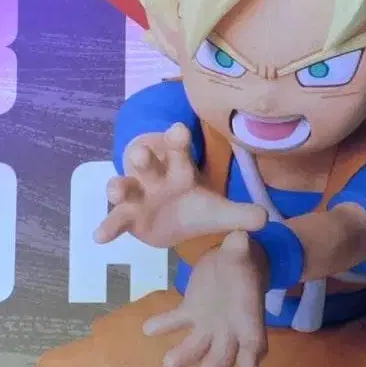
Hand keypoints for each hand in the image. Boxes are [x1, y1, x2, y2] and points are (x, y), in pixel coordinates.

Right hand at [94, 123, 267, 247]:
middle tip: (141, 152)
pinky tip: (100, 237)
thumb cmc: (194, 207)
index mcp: (180, 171)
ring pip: (125, 185)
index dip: (177, 140)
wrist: (175, 225)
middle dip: (143, 157)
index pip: (180, 151)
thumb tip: (265, 220)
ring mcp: (138, 195)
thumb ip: (240, 214)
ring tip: (116, 191)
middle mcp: (155, 178)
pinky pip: (116, 219)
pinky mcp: (127, 216)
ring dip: (118, 186)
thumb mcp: (218, 212)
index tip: (179, 130)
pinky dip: (108, 226)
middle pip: (148, 163)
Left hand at [142, 232, 269, 366]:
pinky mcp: (190, 312)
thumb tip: (240, 237)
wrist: (234, 261)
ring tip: (169, 362)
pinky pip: (175, 322)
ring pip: (196, 345)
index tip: (249, 364)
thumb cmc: (244, 260)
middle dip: (216, 365)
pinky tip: (148, 328)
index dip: (253, 352)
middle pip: (224, 353)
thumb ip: (241, 248)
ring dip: (184, 355)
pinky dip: (162, 326)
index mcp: (250, 316)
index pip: (255, 339)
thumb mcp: (244, 252)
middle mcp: (229, 328)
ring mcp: (207, 323)